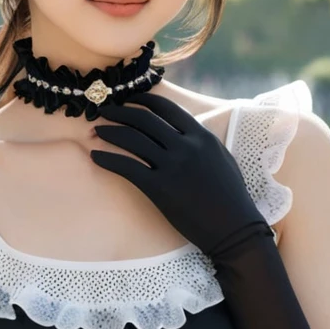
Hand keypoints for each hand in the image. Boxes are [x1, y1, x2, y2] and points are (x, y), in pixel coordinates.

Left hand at [89, 90, 274, 262]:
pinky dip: (108, 159)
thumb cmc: (230, 197)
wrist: (233, 228)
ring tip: (97, 131)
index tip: (129, 100)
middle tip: (104, 111)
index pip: (167, 109)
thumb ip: (202, 142)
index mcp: (201, 136)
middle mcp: (186, 146)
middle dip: (120, 112)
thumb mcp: (221, 158)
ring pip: (132, 140)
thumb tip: (185, 130)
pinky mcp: (159, 188)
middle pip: (144, 119)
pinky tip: (96, 156)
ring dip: (110, 132)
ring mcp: (172, 166)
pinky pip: (127, 167)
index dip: (143, 100)